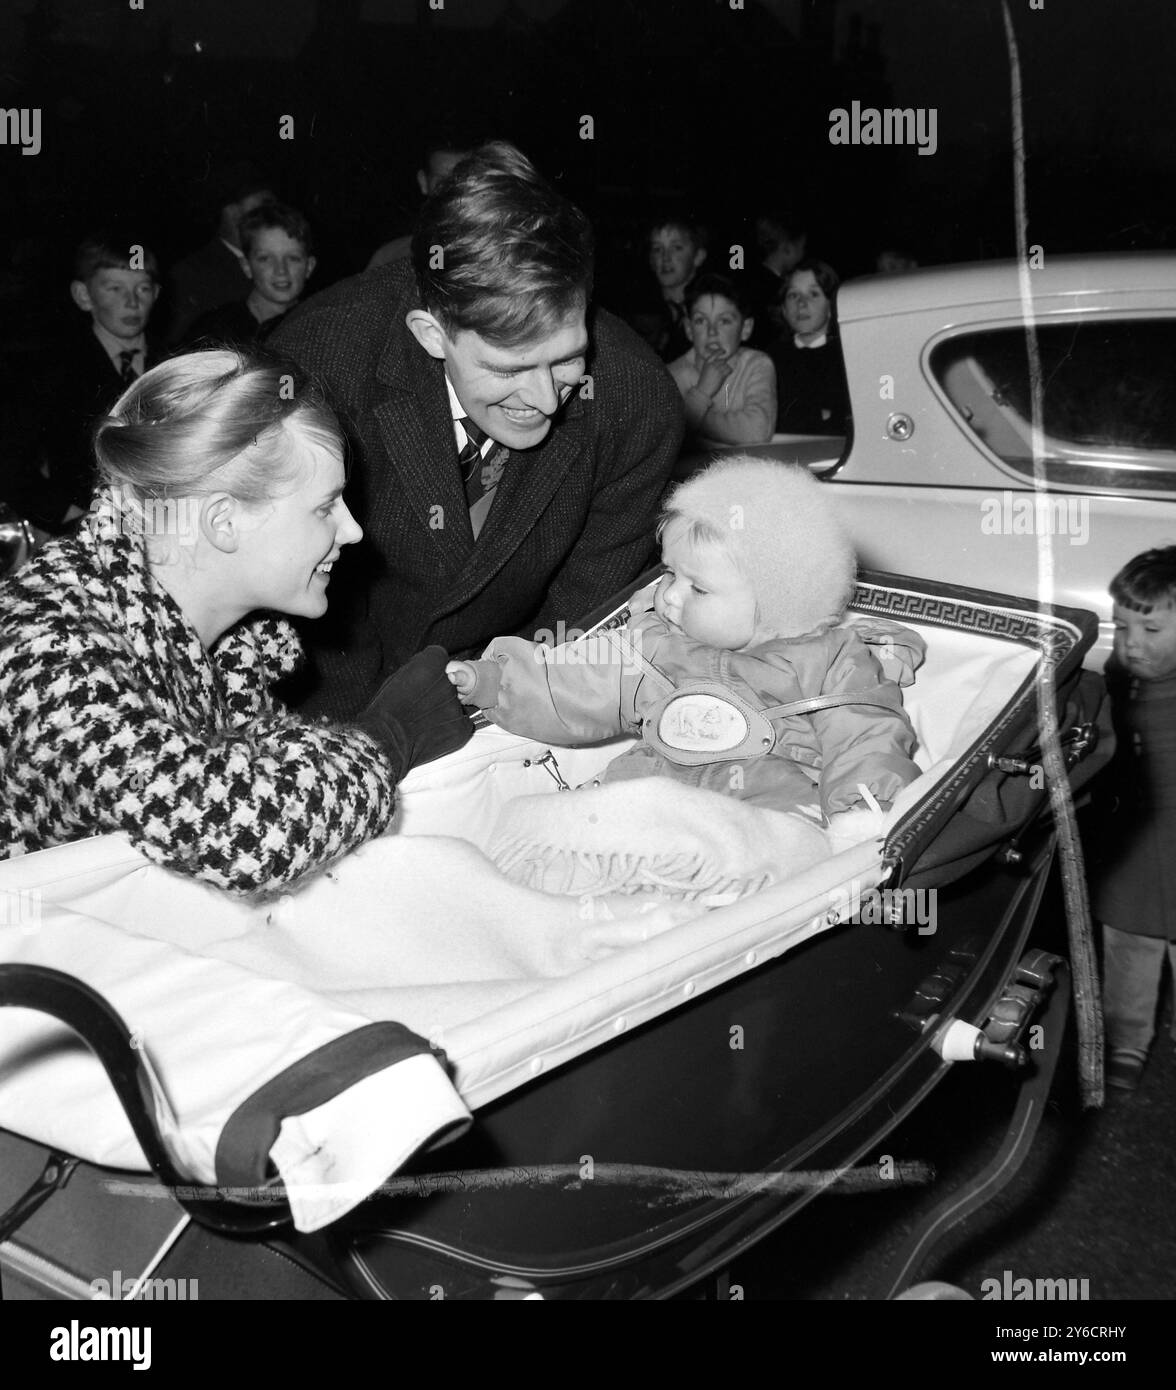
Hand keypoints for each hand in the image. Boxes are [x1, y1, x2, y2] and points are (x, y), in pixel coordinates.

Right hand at [354, 646, 473, 774]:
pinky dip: (451, 728)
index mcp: (431, 664)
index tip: (419, 682)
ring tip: (424, 722)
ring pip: (454, 704)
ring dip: (443, 711)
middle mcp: (448, 681)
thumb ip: (417, 669)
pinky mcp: (462, 728)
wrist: (385, 740)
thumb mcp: (397, 677)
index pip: (439, 658)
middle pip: (448, 682)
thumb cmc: (385, 708)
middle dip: (438, 691)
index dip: (429, 671)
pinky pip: (462, 723)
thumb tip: (426, 668)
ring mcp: (456, 706)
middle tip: (420, 706)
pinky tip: (434, 733)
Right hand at [697, 354, 732, 396]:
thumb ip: (712, 364)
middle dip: (723, 364)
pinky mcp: (721, 374)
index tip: (723, 351)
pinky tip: (726, 375)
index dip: (720, 351)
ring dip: (726, 369)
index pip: (715, 353)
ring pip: (726, 365)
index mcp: (707, 362)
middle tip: (722, 370)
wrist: (703, 390)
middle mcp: (712, 364)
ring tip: (722, 375)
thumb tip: (722, 361)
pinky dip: (729, 372)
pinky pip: (729, 369)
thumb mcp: (706, 370)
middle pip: (722, 360)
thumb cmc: (704, 381)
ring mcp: (717, 368)